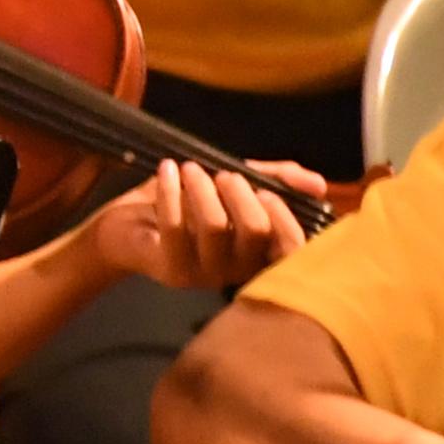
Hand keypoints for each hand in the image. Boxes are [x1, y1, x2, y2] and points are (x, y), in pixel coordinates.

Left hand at [81, 158, 318, 289]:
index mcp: (259, 253)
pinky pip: (176, 226)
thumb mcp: (232, 185)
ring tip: (189, 168)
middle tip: (223, 174)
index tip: (264, 188)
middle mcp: (238, 271)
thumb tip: (318, 183)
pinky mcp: (171, 270)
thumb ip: (274, 180)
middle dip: (241, 192)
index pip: (293, 249)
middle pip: (256, 231)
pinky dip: (171, 190)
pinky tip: (167, 171)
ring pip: (214, 226)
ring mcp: (205, 275)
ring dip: (202, 187)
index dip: (284, 215)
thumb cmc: (185, 206)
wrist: (125, 227)